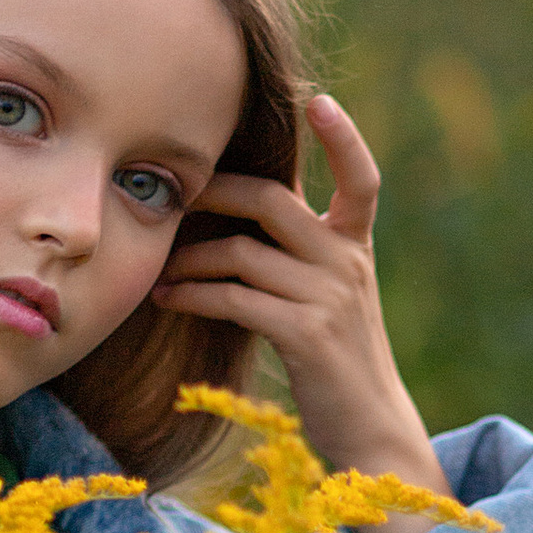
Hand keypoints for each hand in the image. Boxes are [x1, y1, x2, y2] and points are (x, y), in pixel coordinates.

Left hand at [152, 92, 451, 532]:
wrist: (370, 433)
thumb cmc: (336, 368)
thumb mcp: (327, 302)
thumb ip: (296, 261)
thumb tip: (232, 229)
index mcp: (357, 249)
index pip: (362, 180)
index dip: (344, 138)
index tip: (319, 99)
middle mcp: (347, 264)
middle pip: (272, 201)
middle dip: (214, 191)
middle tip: (173, 194)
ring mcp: (330, 297)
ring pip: (241, 251)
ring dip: (191, 258)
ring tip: (162, 269)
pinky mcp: (306, 333)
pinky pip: (233, 296)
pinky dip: (193, 293)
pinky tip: (169, 298)